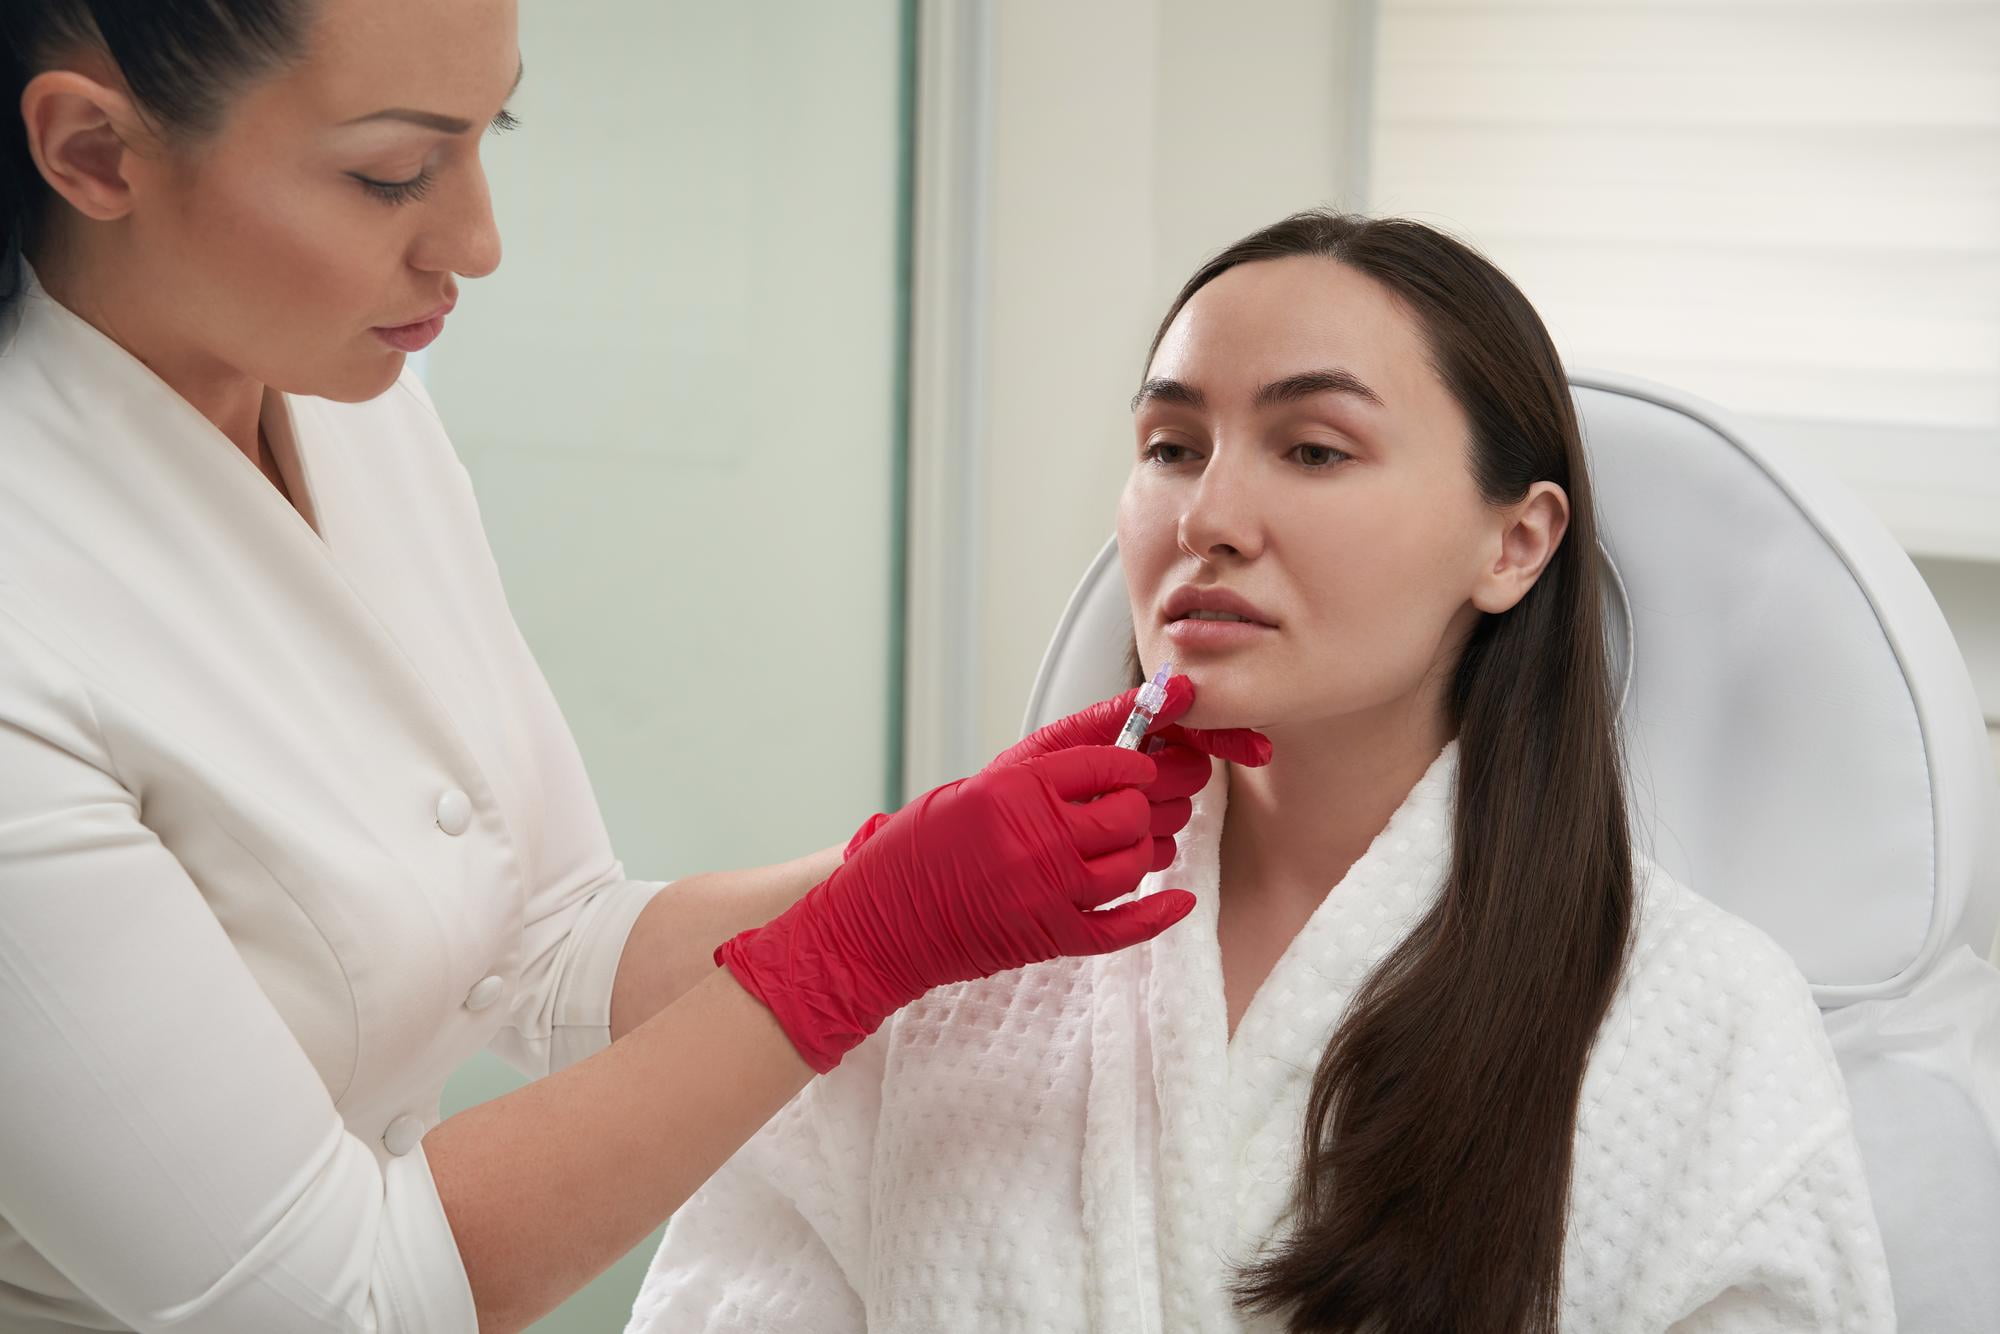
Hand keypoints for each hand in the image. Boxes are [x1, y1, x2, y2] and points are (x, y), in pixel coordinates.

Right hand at [716, 746, 1192, 1071]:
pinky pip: (1124, 927)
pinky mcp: (1050, 936)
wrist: (877, 925)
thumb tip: (1120, 730)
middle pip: (1128, 810)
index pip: (1106, 757)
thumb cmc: (919, 848)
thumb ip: (1046, 764)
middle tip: (1145, 800)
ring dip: (1146, 849)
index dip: (1136, 756)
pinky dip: (1158, 915)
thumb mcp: (977, 785)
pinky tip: (1179, 901)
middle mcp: (1034, 837)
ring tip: (1137, 840)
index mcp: (1013, 788)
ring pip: (1133, 863)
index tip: (1141, 759)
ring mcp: (1045, 891)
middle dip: (1146, 802)